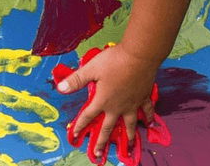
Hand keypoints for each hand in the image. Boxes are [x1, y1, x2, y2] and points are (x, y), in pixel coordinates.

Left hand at [55, 44, 159, 161]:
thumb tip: (61, 89)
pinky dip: (149, 118)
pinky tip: (149, 124)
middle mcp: (118, 106)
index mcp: (103, 100)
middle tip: (99, 154)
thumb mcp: (90, 69)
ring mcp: (132, 104)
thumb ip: (76, 80)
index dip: (80, 126)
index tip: (76, 135)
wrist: (139, 55)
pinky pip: (147, 111)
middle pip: (108, 127)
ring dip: (129, 137)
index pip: (88, 116)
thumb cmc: (114, 61)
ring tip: (130, 147)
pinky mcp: (144, 97)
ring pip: (130, 124)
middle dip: (102, 142)